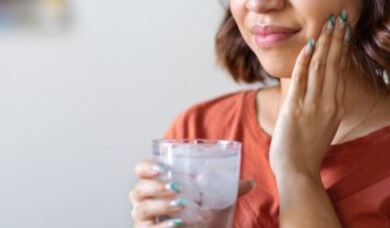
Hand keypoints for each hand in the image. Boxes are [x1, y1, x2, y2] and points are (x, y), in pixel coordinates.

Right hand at [129, 160, 254, 227]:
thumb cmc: (201, 218)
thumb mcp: (215, 201)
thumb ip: (229, 189)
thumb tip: (251, 183)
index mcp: (156, 185)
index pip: (141, 170)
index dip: (146, 167)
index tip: (162, 168)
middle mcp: (144, 202)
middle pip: (138, 189)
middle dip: (155, 186)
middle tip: (177, 187)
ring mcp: (143, 221)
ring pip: (141, 210)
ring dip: (160, 205)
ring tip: (180, 204)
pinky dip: (162, 227)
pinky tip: (177, 224)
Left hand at [269, 10, 349, 178]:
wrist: (298, 171)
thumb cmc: (307, 151)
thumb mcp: (323, 125)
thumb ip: (325, 105)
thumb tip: (323, 89)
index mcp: (336, 106)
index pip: (340, 70)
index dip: (343, 47)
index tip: (345, 29)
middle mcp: (328, 103)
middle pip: (334, 63)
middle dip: (337, 37)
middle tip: (340, 16)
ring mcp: (312, 105)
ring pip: (320, 67)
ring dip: (325, 42)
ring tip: (328, 22)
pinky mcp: (296, 108)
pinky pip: (302, 79)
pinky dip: (305, 60)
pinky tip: (309, 44)